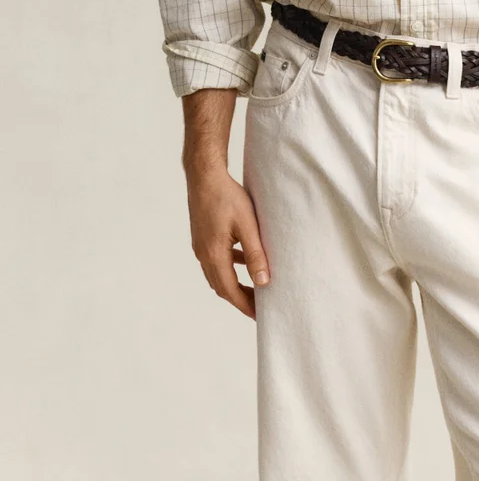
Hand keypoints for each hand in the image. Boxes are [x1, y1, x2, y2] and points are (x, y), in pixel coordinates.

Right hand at [185, 168, 270, 319]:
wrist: (204, 176)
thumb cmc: (226, 197)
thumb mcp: (247, 225)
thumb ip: (255, 254)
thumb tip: (263, 282)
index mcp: (214, 255)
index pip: (230, 290)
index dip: (245, 305)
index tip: (260, 315)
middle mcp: (203, 254)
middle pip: (222, 286)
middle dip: (240, 298)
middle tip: (259, 306)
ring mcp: (200, 246)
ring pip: (218, 274)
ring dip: (235, 283)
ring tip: (254, 287)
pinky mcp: (202, 237)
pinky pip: (216, 260)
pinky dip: (230, 266)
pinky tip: (244, 260)